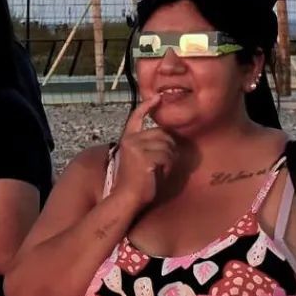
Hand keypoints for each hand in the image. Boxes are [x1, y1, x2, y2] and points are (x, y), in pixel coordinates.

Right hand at [113, 94, 174, 209]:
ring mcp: (137, 147)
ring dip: (169, 160)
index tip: (157, 98)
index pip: (136, 118)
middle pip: (163, 134)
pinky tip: (157, 175)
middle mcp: (131, 140)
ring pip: (167, 146)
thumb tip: (167, 138)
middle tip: (162, 165)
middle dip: (169, 149)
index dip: (147, 106)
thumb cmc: (134, 182)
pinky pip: (167, 157)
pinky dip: (168, 167)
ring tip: (158, 172)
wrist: (126, 197)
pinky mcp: (145, 156)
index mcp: (127, 139)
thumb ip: (147, 146)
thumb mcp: (137, 159)